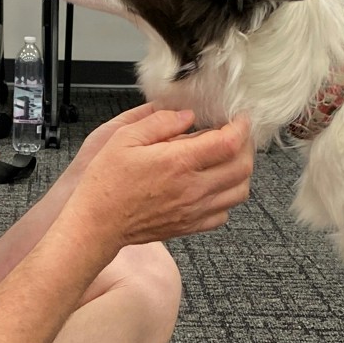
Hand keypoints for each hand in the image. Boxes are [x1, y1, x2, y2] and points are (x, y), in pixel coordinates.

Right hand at [66, 110, 253, 247]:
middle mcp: (193, 189)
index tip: (239, 118)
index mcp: (179, 162)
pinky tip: (212, 186)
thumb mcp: (125, 137)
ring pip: (239, 192)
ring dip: (240, 172)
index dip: (241, 127)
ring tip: (228, 159)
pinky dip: (226, 197)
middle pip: (242, 167)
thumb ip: (160, 122)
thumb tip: (186, 116)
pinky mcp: (190, 226)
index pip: (229, 143)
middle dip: (246, 147)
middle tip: (236, 136)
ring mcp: (194, 210)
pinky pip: (224, 214)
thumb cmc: (106, 183)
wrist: (97, 223)